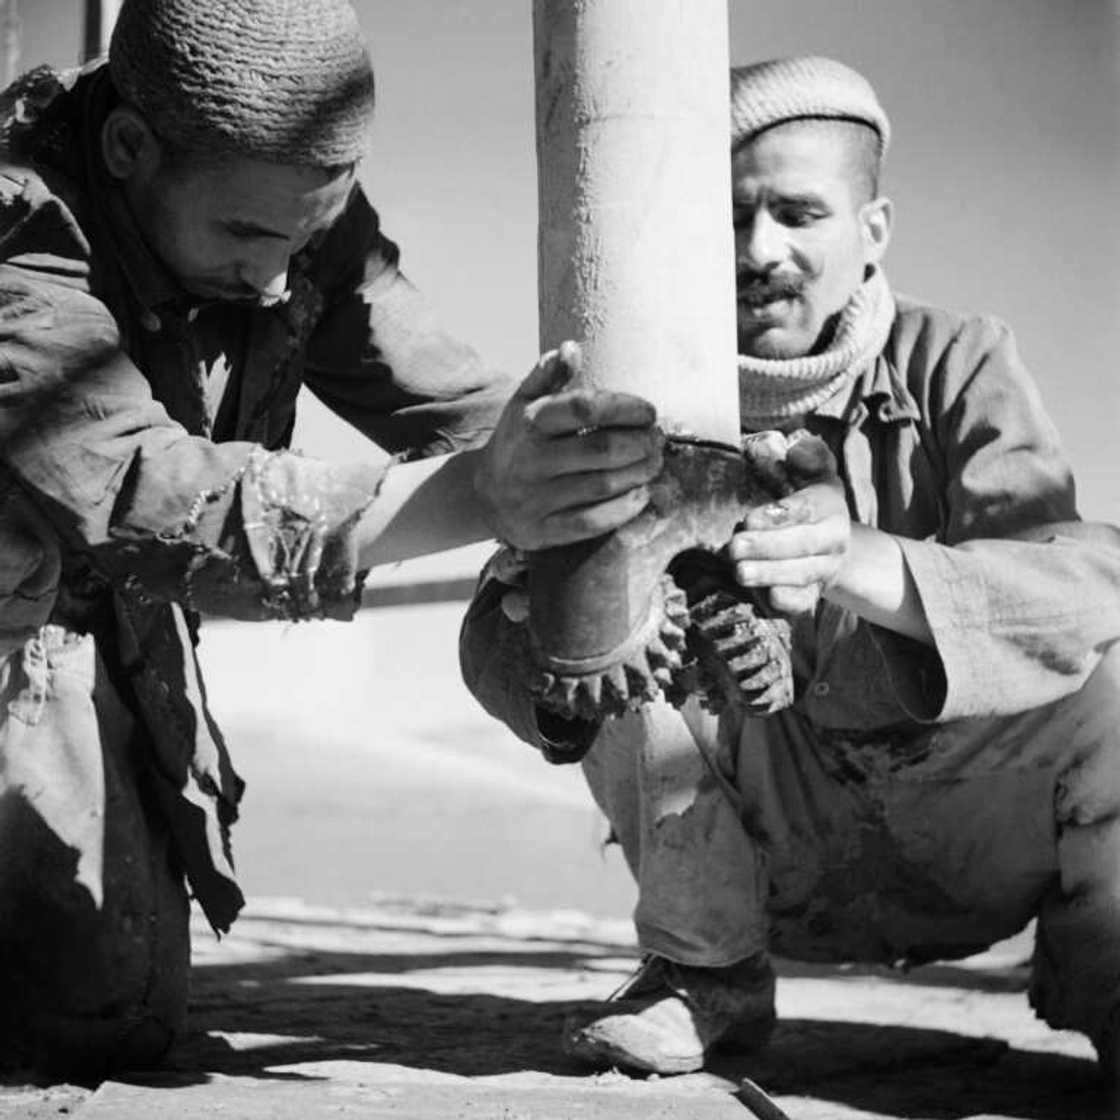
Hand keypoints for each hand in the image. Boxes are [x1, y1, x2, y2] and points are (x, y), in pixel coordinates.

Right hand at [474, 341, 662, 549]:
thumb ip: (547, 374)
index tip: (649, 412)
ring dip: (638, 473)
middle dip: (639, 443)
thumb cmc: (518, 443)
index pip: (584, 408)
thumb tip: (571, 348)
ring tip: (654, 462)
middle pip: (600, 449)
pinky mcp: (543, 531)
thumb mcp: (523, 404)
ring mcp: (535, 499)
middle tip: (657, 440)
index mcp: (529, 423)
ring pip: (601, 485)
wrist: (483, 497)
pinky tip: (641, 494)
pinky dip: (623, 509)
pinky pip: (591, 522)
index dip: (624, 408)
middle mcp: (530, 461)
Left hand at [729, 433, 848, 615]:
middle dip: (766, 547)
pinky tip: (765, 599)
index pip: (805, 510)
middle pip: (801, 544)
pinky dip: (787, 602)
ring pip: (801, 574)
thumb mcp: (815, 472)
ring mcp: (825, 570)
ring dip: (770, 574)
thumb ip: (810, 455)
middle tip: (734, 547)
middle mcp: (832, 539)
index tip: (748, 519)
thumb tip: (796, 451)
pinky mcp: (814, 594)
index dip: (778, 516)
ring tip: (740, 572)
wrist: (832, 543)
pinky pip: (804, 602)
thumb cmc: (809, 500)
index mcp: (829, 505)